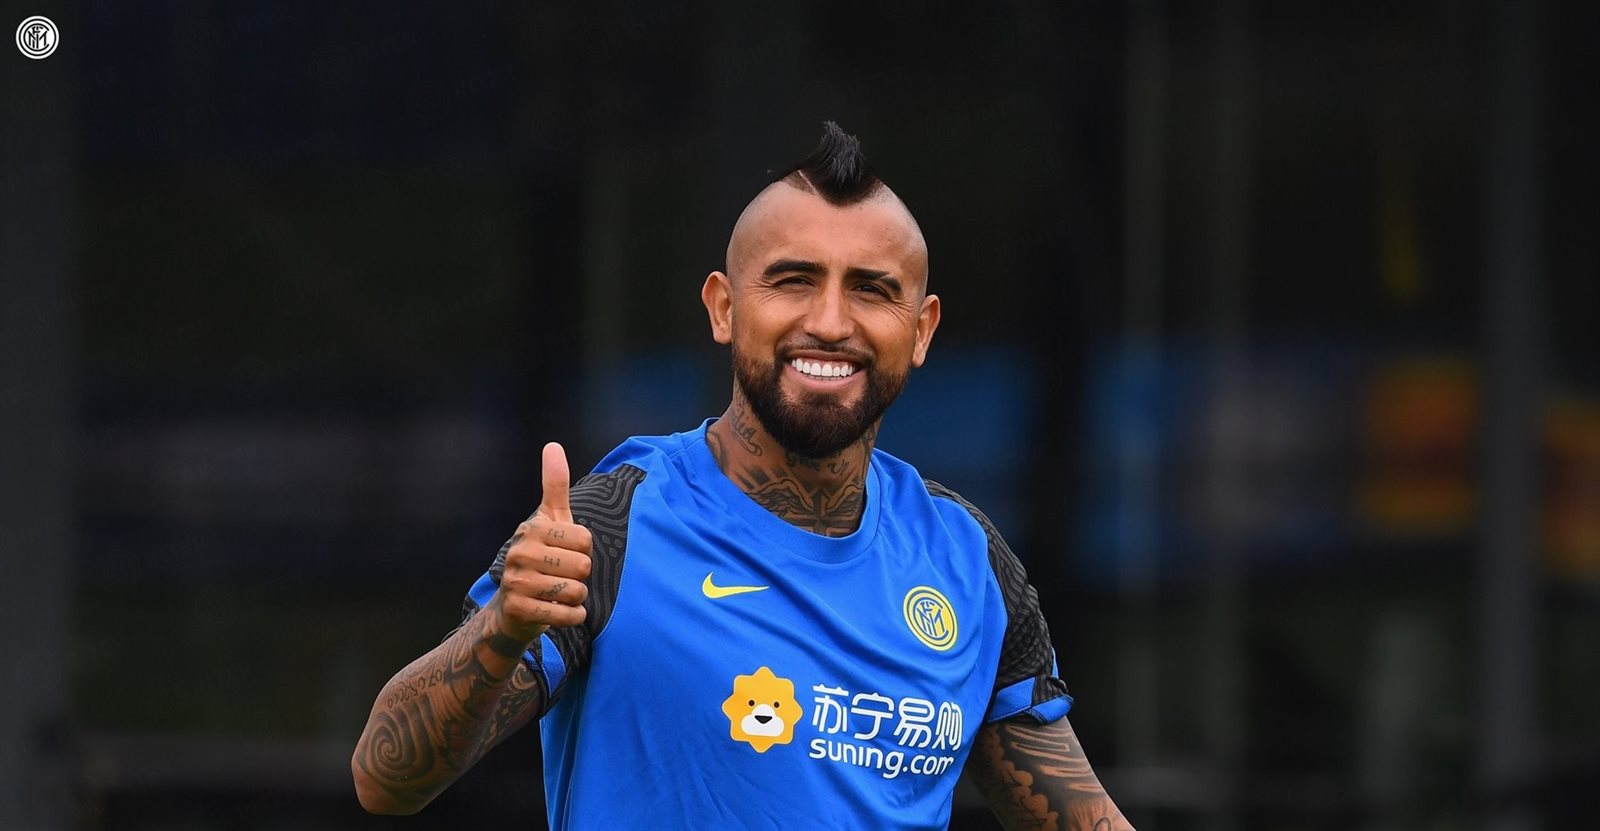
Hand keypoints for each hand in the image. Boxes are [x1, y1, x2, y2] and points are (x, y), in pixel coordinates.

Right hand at [494, 442, 592, 643]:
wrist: (513, 610)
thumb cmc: (541, 559)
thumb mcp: (550, 521)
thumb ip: (555, 485)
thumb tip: (553, 445)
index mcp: (532, 528)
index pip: (586, 540)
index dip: (583, 552)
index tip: (565, 555)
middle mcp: (520, 551)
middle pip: (583, 566)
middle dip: (581, 577)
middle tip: (561, 578)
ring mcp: (517, 581)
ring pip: (577, 591)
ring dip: (577, 598)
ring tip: (558, 594)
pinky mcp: (520, 609)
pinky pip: (569, 615)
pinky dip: (573, 616)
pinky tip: (559, 611)